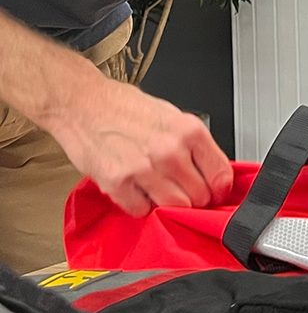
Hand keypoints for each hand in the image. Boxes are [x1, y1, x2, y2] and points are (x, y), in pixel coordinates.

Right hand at [48, 75, 233, 216]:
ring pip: (174, 207)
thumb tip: (212, 173)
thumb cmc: (125, 108)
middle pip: (199, 197)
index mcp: (189, 131)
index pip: (221, 176)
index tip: (214, 193)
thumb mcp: (172, 117)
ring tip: (155, 189)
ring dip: (166, 204)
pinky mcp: (118, 182)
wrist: (81, 102)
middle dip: (192, 198)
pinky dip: (139, 205)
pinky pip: (141, 211)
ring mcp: (144, 167)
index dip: (219, 190)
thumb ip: (194, 146)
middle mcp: (170, 150)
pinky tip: (134, 188)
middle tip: (179, 190)